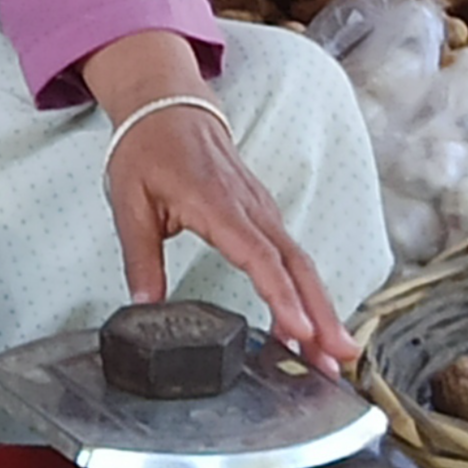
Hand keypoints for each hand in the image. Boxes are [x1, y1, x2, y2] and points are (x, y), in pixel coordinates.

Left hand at [82, 29, 359, 372]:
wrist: (169, 107)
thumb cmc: (148, 150)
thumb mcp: (129, 203)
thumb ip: (139, 258)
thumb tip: (143, 307)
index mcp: (217, 204)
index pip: (258, 255)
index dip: (280, 295)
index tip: (298, 331)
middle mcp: (251, 208)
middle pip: (296, 266)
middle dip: (321, 315)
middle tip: (338, 360)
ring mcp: (264, 211)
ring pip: (301, 264)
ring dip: (321, 309)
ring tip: (335, 357)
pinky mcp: (266, 216)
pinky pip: (292, 257)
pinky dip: (306, 292)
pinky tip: (308, 327)